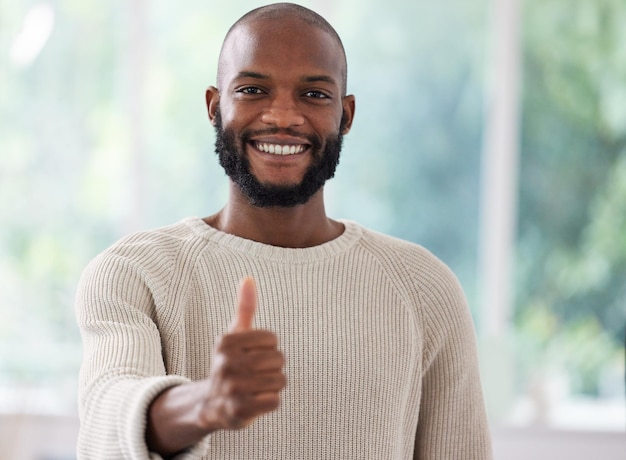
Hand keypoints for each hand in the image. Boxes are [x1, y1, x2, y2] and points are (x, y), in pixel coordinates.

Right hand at [201, 277, 285, 430]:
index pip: (272, 339)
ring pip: (280, 381)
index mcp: (226, 342)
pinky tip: (256, 401)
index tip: (254, 354)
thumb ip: (244, 307)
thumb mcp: (234, 334)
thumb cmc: (230, 363)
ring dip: (274, 385)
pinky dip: (270, 402)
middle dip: (274, 367)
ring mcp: (232, 389)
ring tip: (257, 387)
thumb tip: (249, 278)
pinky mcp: (240, 411)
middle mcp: (226, 364)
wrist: (211, 404)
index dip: (269, 348)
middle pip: (278, 359)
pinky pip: (275, 401)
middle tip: (257, 373)